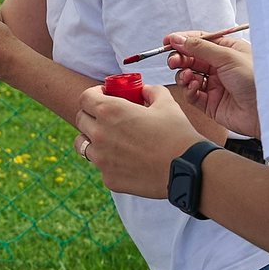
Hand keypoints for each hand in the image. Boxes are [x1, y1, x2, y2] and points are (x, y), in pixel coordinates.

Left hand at [74, 80, 205, 197]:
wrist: (187, 169)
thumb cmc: (177, 133)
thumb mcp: (166, 103)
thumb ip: (151, 91)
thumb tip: (145, 90)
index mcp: (110, 111)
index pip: (85, 98)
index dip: (92, 94)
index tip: (102, 95)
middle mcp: (99, 134)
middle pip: (81, 120)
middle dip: (91, 115)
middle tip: (106, 117)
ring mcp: (101, 159)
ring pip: (83, 145)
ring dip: (93, 139)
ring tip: (110, 139)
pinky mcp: (109, 179)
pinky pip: (101, 167)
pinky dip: (109, 162)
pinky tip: (126, 160)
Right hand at [169, 32, 257, 137]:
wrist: (266, 111)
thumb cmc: (256, 80)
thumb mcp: (227, 56)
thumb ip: (200, 47)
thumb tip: (178, 39)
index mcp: (228, 50)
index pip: (201, 41)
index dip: (183, 41)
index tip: (167, 42)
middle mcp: (221, 67)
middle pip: (192, 58)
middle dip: (180, 58)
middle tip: (174, 61)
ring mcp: (216, 85)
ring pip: (189, 76)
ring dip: (184, 74)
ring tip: (188, 76)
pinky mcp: (211, 103)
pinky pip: (192, 94)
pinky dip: (189, 89)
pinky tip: (194, 87)